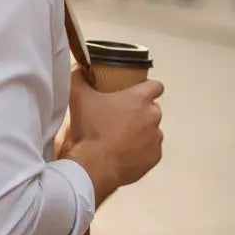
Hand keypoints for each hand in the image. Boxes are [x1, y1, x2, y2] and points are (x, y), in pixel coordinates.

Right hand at [62, 67, 164, 198]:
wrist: (95, 166)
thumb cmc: (90, 129)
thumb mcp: (78, 98)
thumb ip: (78, 78)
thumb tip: (79, 68)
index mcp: (139, 99)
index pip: (156, 86)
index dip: (147, 88)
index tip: (135, 93)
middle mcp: (153, 116)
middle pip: (151, 110)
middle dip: (139, 113)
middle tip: (119, 119)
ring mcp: (156, 138)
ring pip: (151, 131)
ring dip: (140, 132)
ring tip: (120, 140)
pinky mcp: (154, 157)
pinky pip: (150, 151)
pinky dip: (140, 151)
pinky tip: (124, 154)